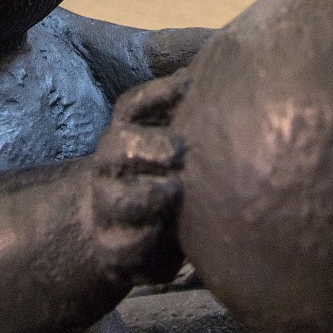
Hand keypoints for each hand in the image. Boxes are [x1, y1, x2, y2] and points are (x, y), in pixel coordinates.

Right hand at [92, 73, 188, 287]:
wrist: (122, 229)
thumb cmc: (164, 178)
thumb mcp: (173, 144)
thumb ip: (191, 119)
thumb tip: (226, 81)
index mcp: (125, 134)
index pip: (132, 106)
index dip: (157, 94)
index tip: (189, 88)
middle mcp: (110, 167)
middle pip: (117, 147)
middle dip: (149, 146)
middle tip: (180, 150)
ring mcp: (106, 209)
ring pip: (116, 200)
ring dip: (145, 194)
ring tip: (175, 191)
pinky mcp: (113, 251)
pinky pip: (124, 249)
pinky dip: (146, 244)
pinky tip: (168, 240)